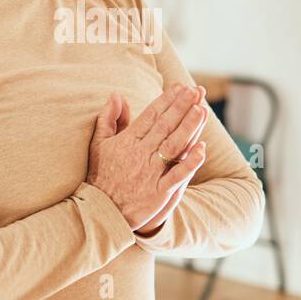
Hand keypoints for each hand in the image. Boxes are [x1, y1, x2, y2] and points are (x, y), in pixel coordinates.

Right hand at [86, 83, 209, 230]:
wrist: (100, 212)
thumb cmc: (99, 177)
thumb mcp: (98, 144)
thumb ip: (109, 119)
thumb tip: (116, 95)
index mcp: (128, 141)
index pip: (151, 116)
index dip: (166, 100)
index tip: (180, 87)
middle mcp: (140, 154)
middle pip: (165, 126)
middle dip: (181, 107)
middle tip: (195, 91)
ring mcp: (150, 172)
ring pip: (173, 145)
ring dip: (188, 127)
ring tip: (201, 110)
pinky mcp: (158, 191)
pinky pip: (177, 175)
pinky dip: (190, 162)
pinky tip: (202, 149)